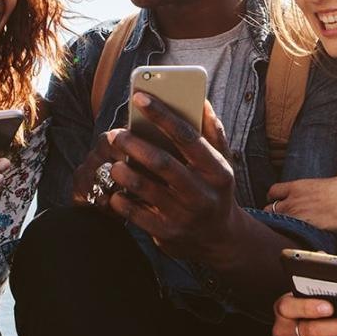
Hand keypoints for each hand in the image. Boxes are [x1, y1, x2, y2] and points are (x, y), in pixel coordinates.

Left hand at [101, 94, 237, 258]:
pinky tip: (116, 189)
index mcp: (217, 170)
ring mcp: (184, 216)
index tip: (140, 97)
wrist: (218, 238)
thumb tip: (202, 100)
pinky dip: (121, 199)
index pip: (188, 137)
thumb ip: (212, 132)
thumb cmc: (214, 189)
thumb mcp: (222, 162)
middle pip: (162, 162)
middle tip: (115, 134)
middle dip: (134, 144)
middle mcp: (202, 193)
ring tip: (113, 161)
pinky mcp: (167, 233)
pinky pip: (135, 214)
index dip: (162, 115)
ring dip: (123, 171)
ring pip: (144, 188)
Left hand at [269, 171, 336, 232]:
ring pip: (275, 223)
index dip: (274, 197)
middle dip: (273, 214)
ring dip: (280, 227)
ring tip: (287, 230)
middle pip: (270, 209)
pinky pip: (289, 234)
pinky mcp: (304, 230)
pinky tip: (297, 238)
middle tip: (281, 218)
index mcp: (299, 186)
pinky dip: (291, 237)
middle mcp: (293, 201)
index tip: (278, 201)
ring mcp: (297, 216)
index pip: (274, 191)